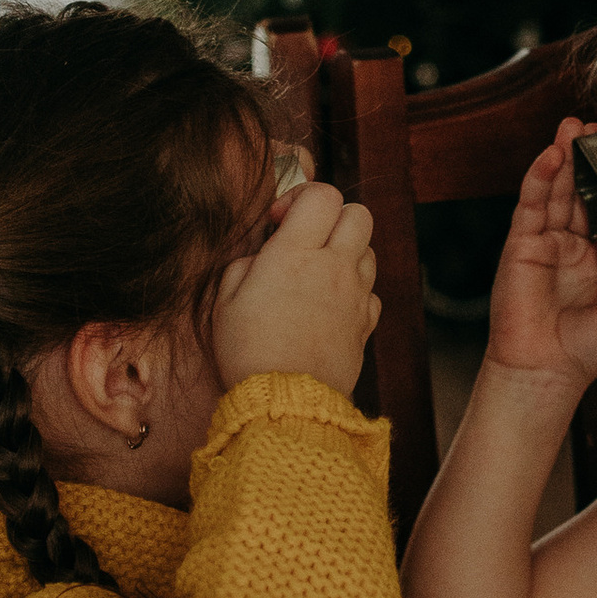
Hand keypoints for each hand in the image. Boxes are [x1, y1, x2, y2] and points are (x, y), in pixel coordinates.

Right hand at [212, 177, 379, 396]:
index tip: (280, 222)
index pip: (323, 195)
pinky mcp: (365, 324)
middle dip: (334, 218)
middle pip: (359, 214)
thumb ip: (246, 264)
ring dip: (347, 253)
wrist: (285, 402)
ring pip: (370, 251)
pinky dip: (356, 292)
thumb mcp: (225, 300)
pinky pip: (371, 292)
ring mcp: (355, 295)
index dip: (301, 197)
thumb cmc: (248, 350)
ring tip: (318, 275)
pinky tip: (330, 307)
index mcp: (295, 253)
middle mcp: (333, 267)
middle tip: (307, 240)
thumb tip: (263, 255)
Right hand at [487, 117, 596, 391]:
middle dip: (592, 157)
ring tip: (574, 126)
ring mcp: (548, 239)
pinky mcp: (523, 243)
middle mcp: (576, 240)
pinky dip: (540, 178)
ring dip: (564, 155)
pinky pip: (532, 204)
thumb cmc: (587, 350)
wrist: (546, 372)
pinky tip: (550, 155)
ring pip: (558, 187)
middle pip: (584, 188)